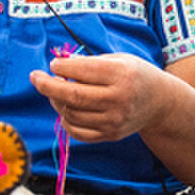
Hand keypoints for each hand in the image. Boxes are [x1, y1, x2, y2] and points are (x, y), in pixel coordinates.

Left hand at [30, 52, 169, 143]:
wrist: (159, 102)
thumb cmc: (134, 75)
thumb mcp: (118, 59)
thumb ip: (89, 62)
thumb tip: (58, 66)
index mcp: (122, 74)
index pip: (82, 71)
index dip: (61, 67)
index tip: (54, 64)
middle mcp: (118, 99)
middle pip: (72, 95)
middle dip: (47, 85)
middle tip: (35, 77)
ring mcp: (114, 120)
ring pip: (71, 113)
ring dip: (56, 101)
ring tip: (56, 92)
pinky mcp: (110, 134)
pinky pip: (77, 131)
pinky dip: (66, 120)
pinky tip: (66, 108)